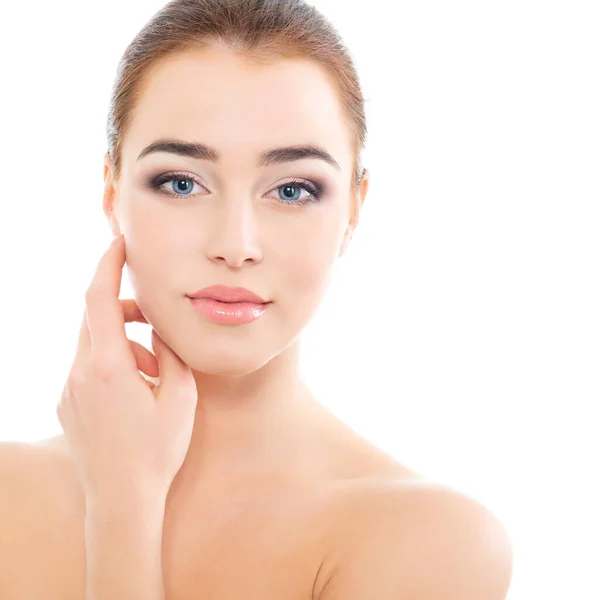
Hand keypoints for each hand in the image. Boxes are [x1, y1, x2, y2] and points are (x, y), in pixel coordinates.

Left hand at [56, 234, 197, 504]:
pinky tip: (135, 392)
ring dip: (124, 345)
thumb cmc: (156, 449)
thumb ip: (170, 352)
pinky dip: (112, 365)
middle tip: (156, 323)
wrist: (121, 499)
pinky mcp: (67, 405)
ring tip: (154, 373)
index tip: (119, 244)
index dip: (108, 266)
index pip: (99, 299)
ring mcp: (69, 390)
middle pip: (97, 320)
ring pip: (94, 346)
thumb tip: (159, 328)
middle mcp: (80, 373)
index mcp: (108, 366)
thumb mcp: (179, 395)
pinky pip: (87, 368)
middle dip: (126, 312)